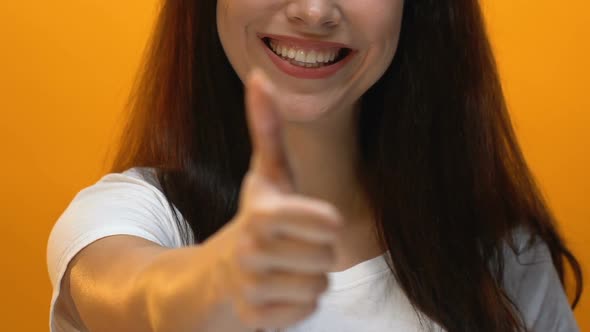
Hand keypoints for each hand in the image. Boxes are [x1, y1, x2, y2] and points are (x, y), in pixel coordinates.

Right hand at [224, 69, 342, 329]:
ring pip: (318, 287)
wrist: (218, 273)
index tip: (322, 219)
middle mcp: (249, 249)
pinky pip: (304, 313)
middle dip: (319, 252)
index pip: (321, 221)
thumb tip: (259, 76)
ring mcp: (248, 286)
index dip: (326, 221)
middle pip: (327, 257)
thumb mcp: (266, 173)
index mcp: (260, 212)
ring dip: (310, 277)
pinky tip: (278, 290)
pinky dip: (299, 303)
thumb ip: (268, 128)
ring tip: (285, 267)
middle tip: (295, 245)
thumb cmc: (256, 216)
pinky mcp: (252, 317)